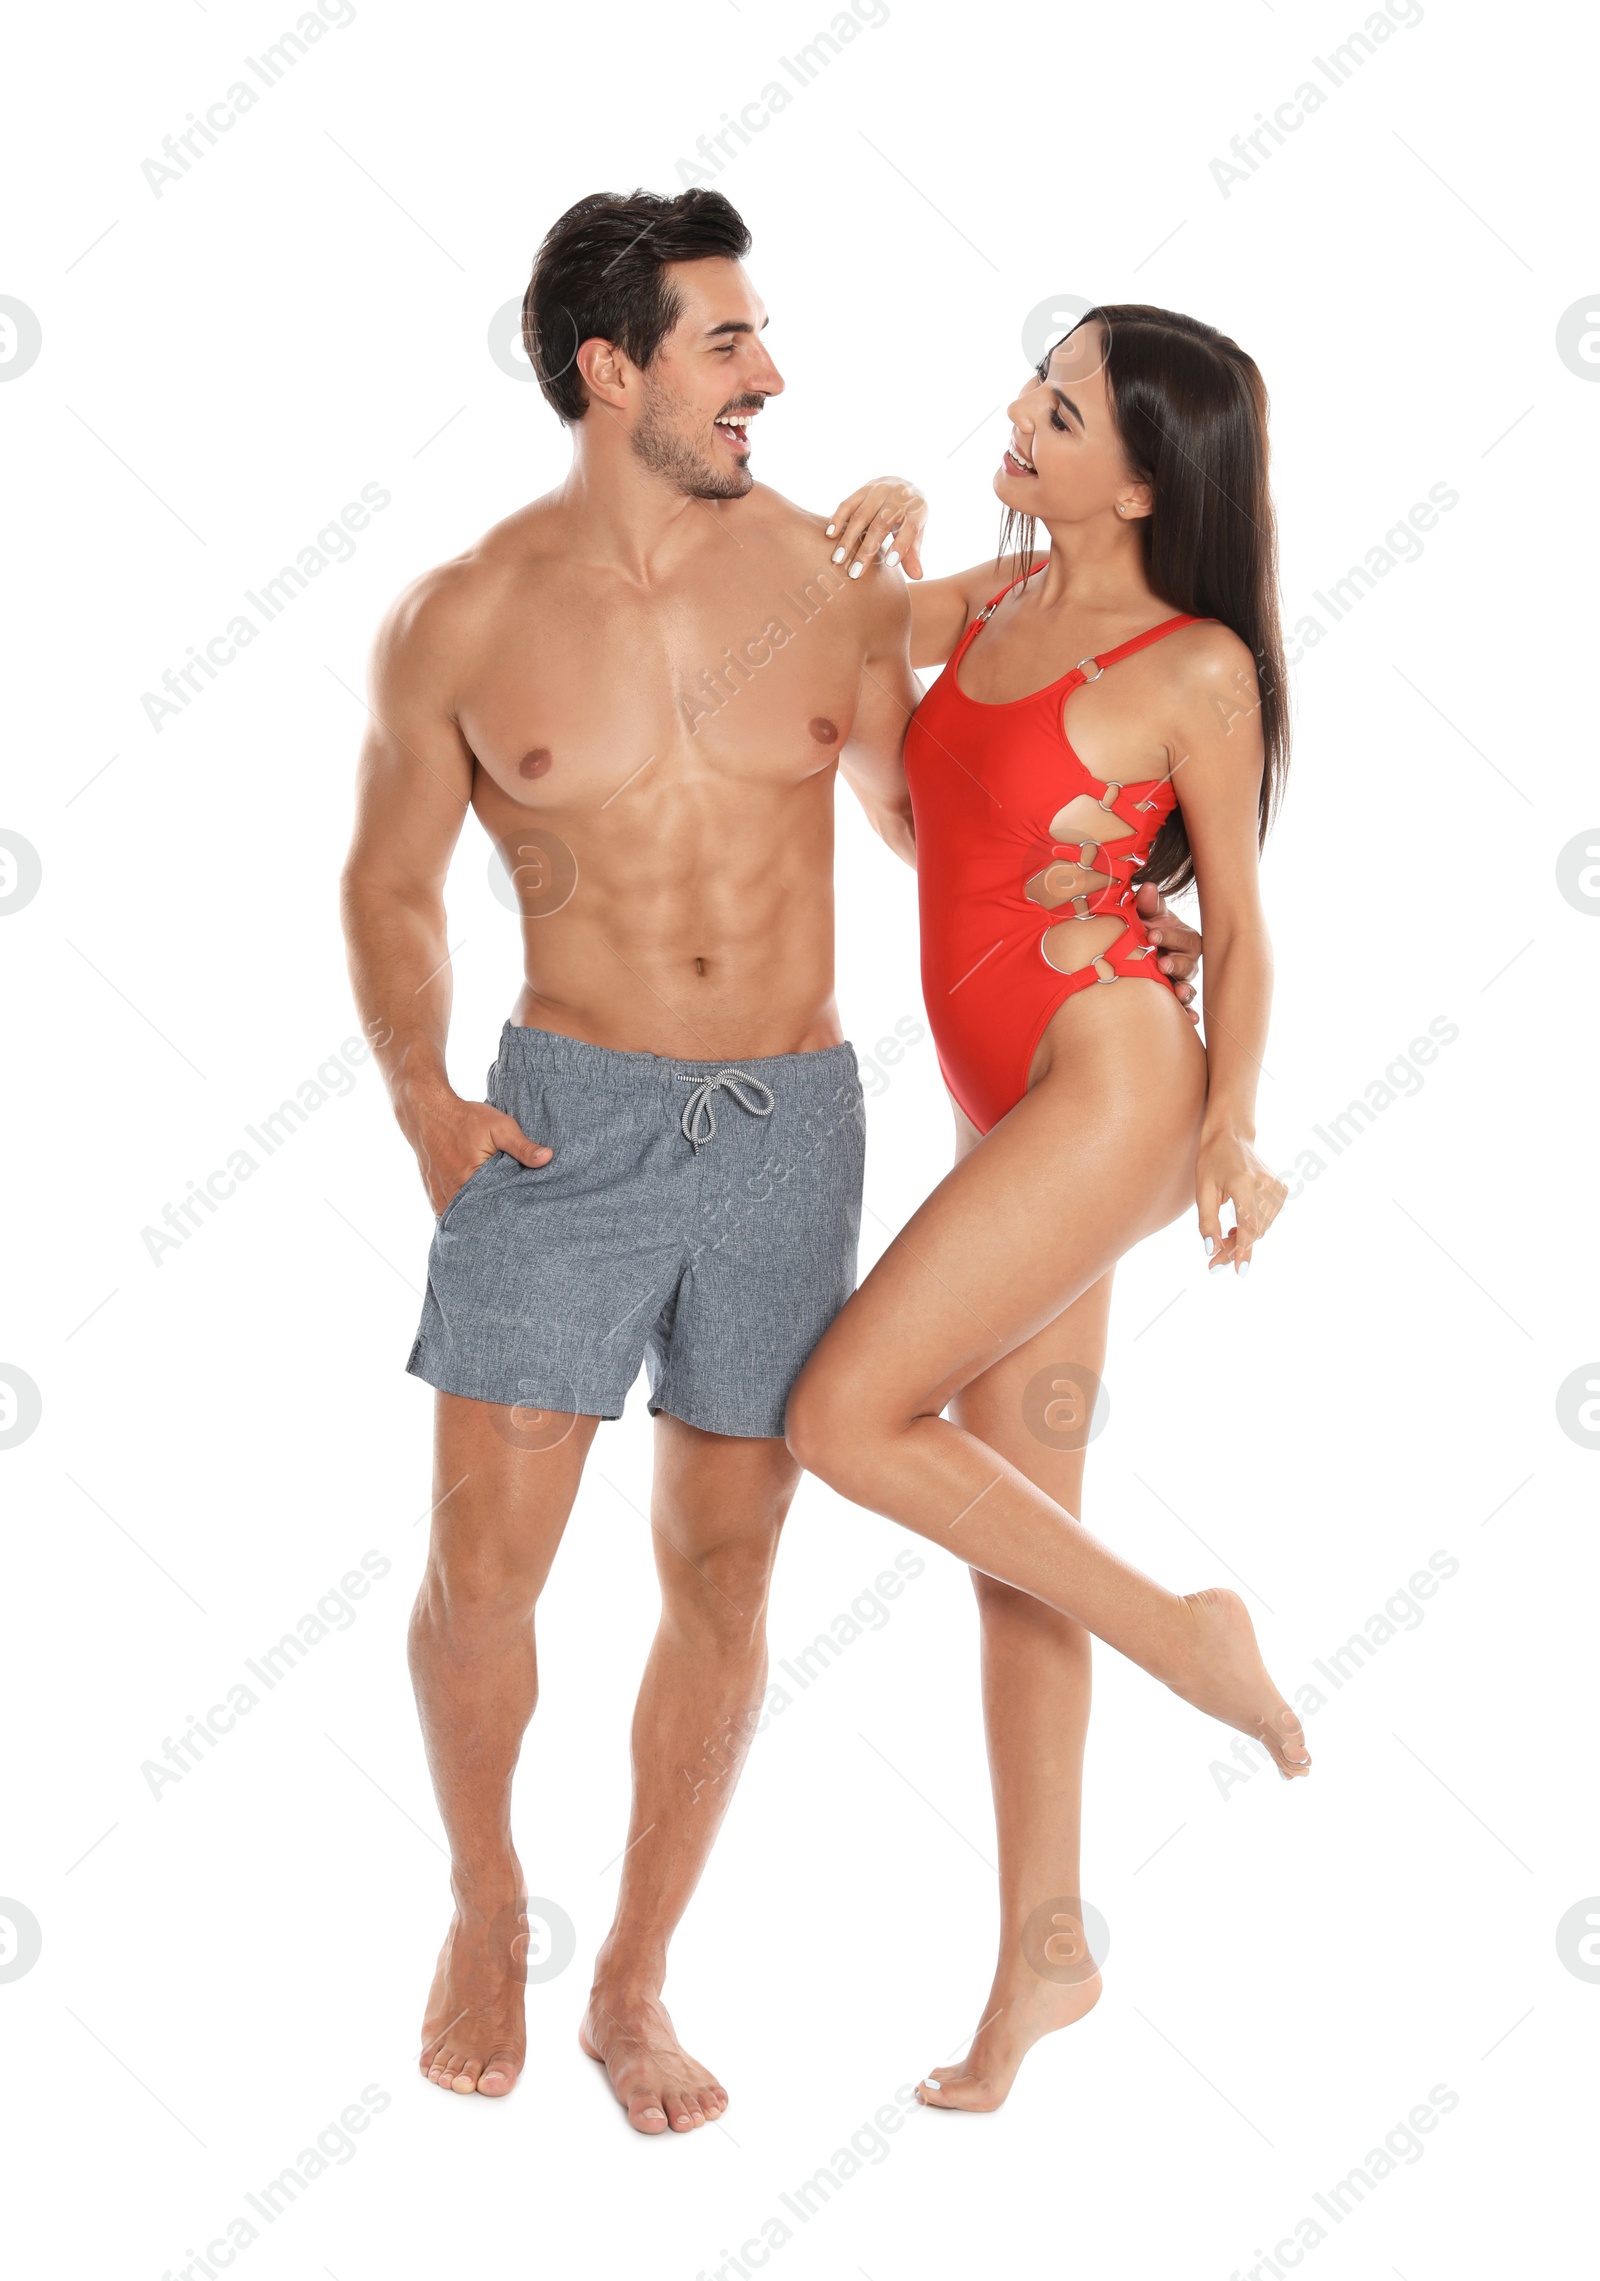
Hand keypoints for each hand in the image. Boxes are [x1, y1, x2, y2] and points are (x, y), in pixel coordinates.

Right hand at [404, 1089, 550, 1215]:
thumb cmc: (466, 1118)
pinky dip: (460, 1216)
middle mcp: (451, 1192)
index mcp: (468, 1180)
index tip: (520, 1221)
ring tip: (492, 1225)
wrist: (428, 1112)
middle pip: (475, 1219)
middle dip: (491, 1223)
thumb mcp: (500, 1127)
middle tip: (510, 1227)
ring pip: (460, 1219)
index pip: (493, 1211)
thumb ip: (523, 1146)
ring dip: (474, 1220)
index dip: (507, 1216)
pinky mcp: (432, 1194)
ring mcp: (438, 1196)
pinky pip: (447, 1214)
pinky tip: (473, 1217)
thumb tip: (548, 1158)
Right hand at [825, 477, 927, 579]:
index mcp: (917, 508)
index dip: (901, 546)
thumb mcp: (917, 533)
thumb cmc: (909, 518)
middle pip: (881, 524)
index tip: (889, 564)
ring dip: (848, 538)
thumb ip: (913, 554)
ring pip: (861, 515)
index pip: (910, 527)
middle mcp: (898, 495)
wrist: (901, 486)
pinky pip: (847, 504)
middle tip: (854, 573)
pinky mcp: (862, 490)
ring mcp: (879, 490)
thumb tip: (917, 576)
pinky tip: (830, 535)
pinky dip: (837, 519)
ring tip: (837, 560)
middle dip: (867, 550)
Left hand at [1134, 880, 1200, 1025]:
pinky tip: (1191, 1020)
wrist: (1136, 947)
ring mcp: (1182, 980)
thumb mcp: (1147, 914)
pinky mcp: (1174, 997)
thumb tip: (1148, 887)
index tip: (1151, 934)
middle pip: (1188, 964)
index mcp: (1183, 938)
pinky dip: (1189, 1013)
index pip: (1182, 937)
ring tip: (1178, 994)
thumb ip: (1148, 903)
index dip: (1169, 936)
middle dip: (1176, 964)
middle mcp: (1187, 960)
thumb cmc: (1146, 927)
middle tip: (1162, 965)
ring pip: (1188, 986)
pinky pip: (1185, 1007)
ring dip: (1185, 991)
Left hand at [1196, 1129, 1284, 1275]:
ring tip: (1225, 1239)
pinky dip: (1253, 1228)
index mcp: (1244, 1184)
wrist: (1232, 1135)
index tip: (1239, 1270)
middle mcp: (1265, 1186)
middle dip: (1236, 1250)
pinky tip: (1238, 1227)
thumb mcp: (1202, 1190)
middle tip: (1215, 1262)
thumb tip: (1212, 1250)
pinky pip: (1268, 1219)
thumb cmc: (1212, 1161)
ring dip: (1244, 1240)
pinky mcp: (1281, 1189)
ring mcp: (1277, 1187)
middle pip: (1255, 1231)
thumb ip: (1207, 1222)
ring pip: (1262, 1228)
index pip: (1248, 1225)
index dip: (1243, 1250)